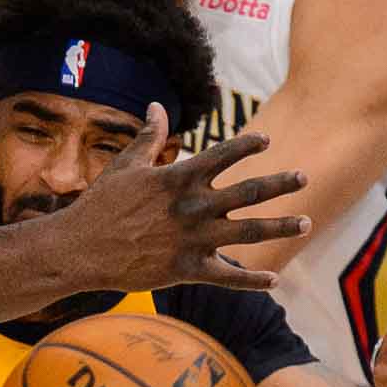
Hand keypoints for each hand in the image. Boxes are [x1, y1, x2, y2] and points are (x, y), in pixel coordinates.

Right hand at [69, 105, 310, 290]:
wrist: (81, 249)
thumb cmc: (101, 204)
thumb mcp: (125, 166)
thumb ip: (149, 138)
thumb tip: (158, 106)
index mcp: (179, 178)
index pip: (223, 155)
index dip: (248, 146)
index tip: (267, 141)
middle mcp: (193, 206)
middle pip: (249, 192)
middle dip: (280, 183)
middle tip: (304, 177)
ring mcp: (194, 239)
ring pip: (250, 232)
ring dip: (281, 226)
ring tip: (306, 222)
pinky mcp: (187, 269)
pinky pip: (229, 277)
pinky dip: (253, 280)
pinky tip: (274, 280)